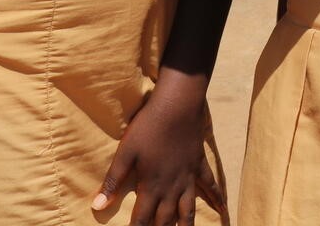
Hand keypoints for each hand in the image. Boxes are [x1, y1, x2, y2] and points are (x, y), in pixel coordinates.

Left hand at [93, 71, 223, 224]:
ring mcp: (188, 177)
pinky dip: (217, 198)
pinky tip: (223, 209)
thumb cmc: (148, 127)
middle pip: (166, 220)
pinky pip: (211, 185)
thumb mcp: (125, 153)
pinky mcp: (199, 165)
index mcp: (151, 186)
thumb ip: (112, 181)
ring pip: (189, 210)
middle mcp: (172, 187)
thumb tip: (97, 207)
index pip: (142, 220)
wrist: (176, 105)